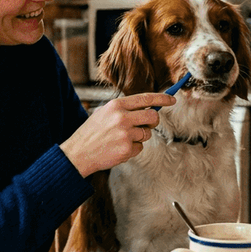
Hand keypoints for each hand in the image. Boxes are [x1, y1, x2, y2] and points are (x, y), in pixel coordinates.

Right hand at [60, 92, 174, 176]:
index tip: (172, 100)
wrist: (78, 153)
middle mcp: (122, 117)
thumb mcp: (104, 113)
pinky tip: (118, 149)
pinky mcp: (127, 148)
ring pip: (146, 134)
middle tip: (147, 125)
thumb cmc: (92, 133)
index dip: (161, 99)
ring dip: (139, 137)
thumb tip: (148, 109)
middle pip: (152, 116)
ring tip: (121, 139)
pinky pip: (140, 148)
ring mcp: (125, 134)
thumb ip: (124, 110)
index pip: (145, 98)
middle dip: (153, 121)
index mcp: (116, 105)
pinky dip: (132, 149)